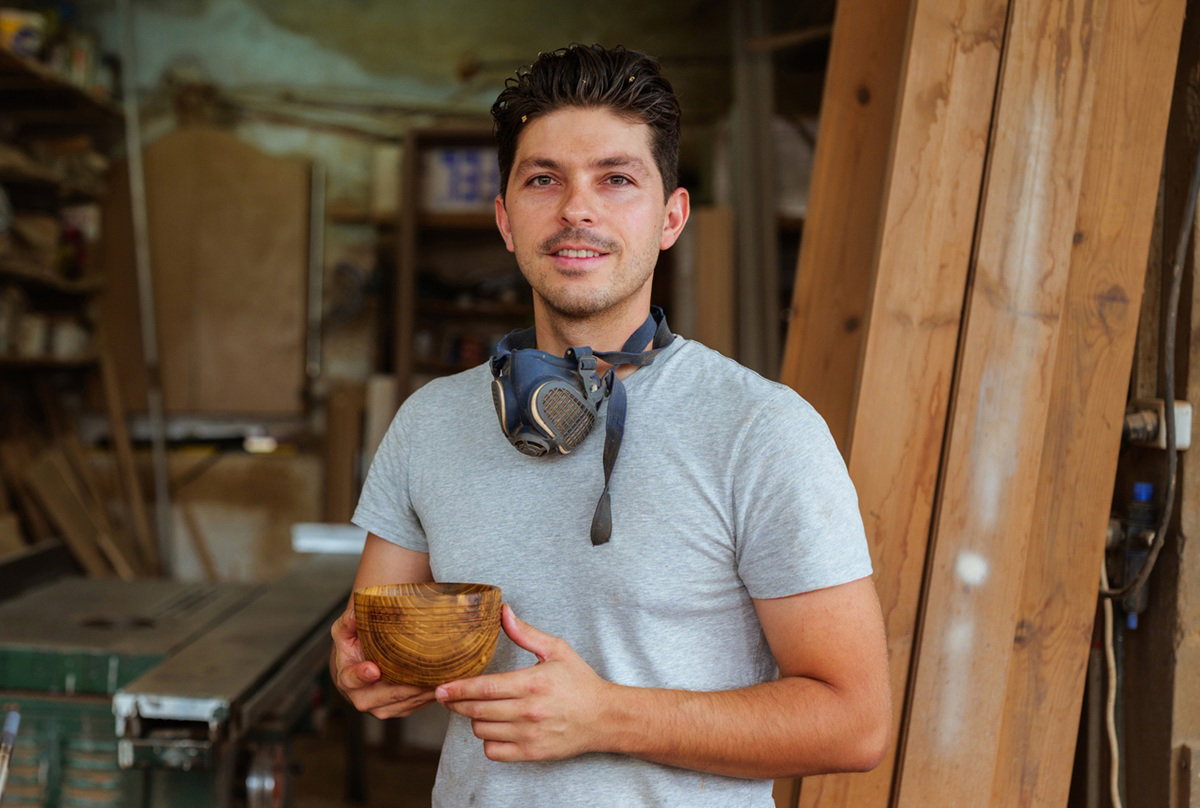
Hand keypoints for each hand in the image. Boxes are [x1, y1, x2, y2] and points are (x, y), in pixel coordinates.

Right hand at [330, 605, 435, 718]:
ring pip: (405, 702)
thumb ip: (349, 620)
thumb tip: (358, 606)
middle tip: (423, 673)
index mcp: (347, 679)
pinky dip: (429, 695)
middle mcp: (363, 698)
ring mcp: (381, 708)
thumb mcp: (345, 632)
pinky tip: (441, 682)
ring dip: (422, 691)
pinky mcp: (399, 710)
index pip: (352, 679)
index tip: (374, 670)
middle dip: (405, 686)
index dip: (362, 675)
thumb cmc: (352, 648)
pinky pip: (416, 705)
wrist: (357, 671)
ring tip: (439, 676)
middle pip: (386, 696)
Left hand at [435, 604, 614, 761]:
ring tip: (480, 709)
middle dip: (456, 703)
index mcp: (532, 683)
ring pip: (482, 731)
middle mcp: (529, 711)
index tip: (440, 687)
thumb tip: (503, 612)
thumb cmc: (580, 682)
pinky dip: (488, 741)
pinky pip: (493, 752)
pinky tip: (495, 728)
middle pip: (477, 710)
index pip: (484, 688)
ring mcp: (529, 735)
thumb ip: (526, 633)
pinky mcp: (532, 753)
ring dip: (475, 719)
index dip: (458, 688)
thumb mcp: (557, 650)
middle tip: (447, 696)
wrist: (604, 718)